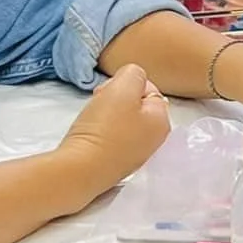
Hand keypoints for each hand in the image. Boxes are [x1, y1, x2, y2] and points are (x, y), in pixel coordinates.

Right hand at [58, 63, 171, 196]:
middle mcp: (154, 141)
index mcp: (162, 122)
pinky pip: (112, 137)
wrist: (80, 169)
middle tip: (99, 102)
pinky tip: (90, 133)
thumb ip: (134, 74)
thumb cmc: (104, 127)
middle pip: (136, 105)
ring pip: (122, 120)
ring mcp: (135, 155)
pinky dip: (101, 131)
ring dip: (107, 113)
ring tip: (92, 118)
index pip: (148, 88)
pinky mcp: (116, 164)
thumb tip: (133, 80)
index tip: (109, 90)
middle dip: (116, 98)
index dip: (126, 83)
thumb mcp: (123, 87)